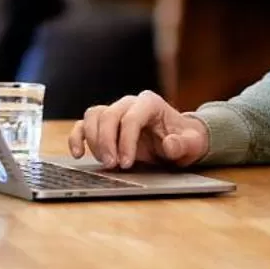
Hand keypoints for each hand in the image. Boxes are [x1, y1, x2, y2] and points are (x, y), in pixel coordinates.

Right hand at [69, 91, 209, 169]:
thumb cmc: (184, 140)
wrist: (178, 140)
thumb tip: (169, 144)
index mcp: (149, 103)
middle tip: (112, 165)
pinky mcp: (103, 124)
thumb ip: (183, 144)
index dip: (126, 140)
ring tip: (104, 163)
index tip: (126, 163)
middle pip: (109, 116)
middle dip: (107, 142)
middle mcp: (129, 103)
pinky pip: (83, 125)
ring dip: (94, 141)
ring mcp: (114, 111)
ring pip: (93, 117)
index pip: (131, 118)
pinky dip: (77, 137)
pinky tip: (78, 153)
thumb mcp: (191, 144)